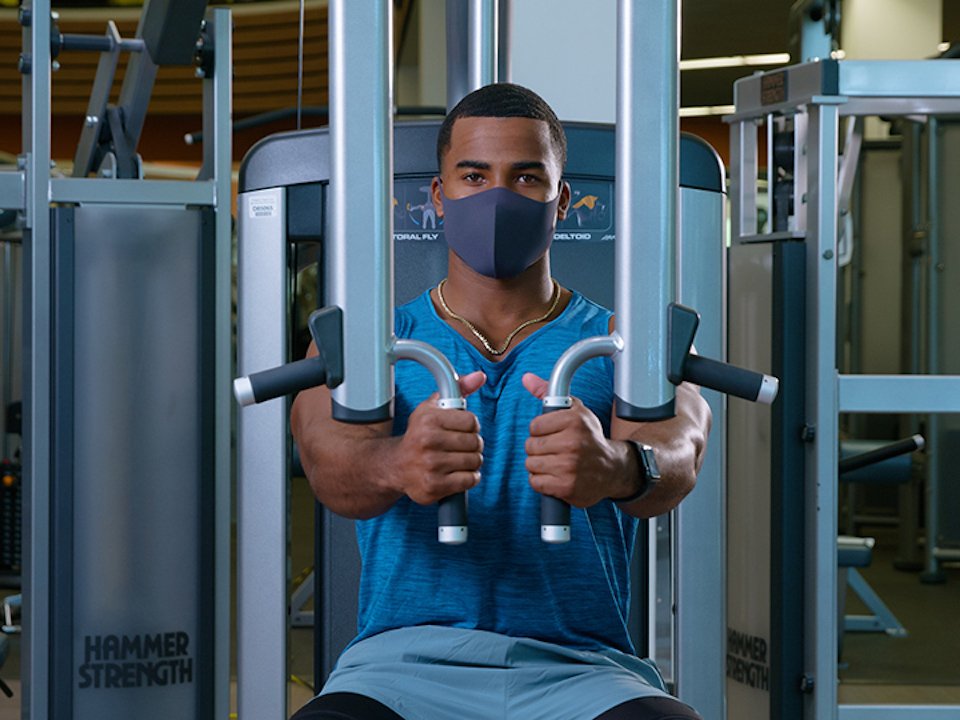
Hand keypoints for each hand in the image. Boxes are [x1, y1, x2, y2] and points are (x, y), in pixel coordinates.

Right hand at [393, 371, 485, 504]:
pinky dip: (469, 478)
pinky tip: (457, 473)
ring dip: (472, 462)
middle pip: (475, 442)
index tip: (462, 429)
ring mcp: (431, 465)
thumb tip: (480, 376)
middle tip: (461, 446)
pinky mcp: (434, 486)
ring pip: (475, 461)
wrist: (396, 466)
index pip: (472, 422)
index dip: (471, 426)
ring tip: (459, 459)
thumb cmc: (420, 434)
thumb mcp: (434, 407)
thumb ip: (459, 388)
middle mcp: (428, 441)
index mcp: (428, 419)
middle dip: (473, 445)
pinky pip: (470, 480)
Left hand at [522, 373, 629, 507]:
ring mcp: (569, 466)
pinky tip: (555, 477)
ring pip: (531, 464)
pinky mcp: (566, 487)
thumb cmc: (590, 438)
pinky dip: (542, 482)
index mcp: (574, 420)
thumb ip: (547, 392)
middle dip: (539, 449)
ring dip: (539, 466)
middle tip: (555, 450)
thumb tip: (526, 378)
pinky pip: (536, 482)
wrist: (613, 469)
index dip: (541, 431)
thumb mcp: (575, 410)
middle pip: (530, 446)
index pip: (534, 426)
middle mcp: (572, 442)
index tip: (553, 434)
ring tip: (556, 463)